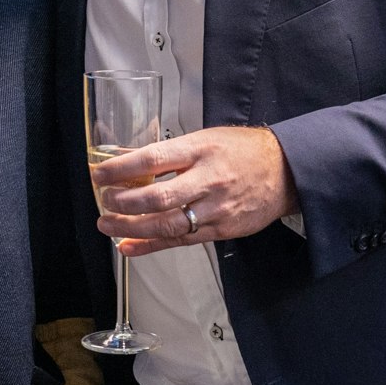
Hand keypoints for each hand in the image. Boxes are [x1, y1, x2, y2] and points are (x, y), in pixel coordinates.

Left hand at [93, 126, 296, 256]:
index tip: (99, 174)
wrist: (286, 171)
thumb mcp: (205, 138)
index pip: (153, 159)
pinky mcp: (221, 230)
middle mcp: (207, 180)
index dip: (121, 169)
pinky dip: (151, 246)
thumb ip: (169, 152)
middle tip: (104, 200)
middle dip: (124, 202)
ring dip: (131, 227)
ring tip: (106, 224)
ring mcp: (215, 208)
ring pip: (167, 224)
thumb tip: (127, 158)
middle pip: (158, 197)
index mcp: (200, 150)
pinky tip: (129, 246)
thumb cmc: (242, 151)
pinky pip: (181, 241)